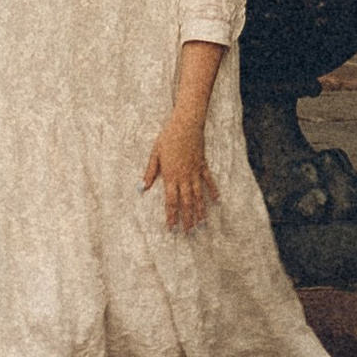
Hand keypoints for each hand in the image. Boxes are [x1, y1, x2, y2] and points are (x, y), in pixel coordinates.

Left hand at [143, 104, 213, 231]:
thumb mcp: (155, 154)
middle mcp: (184, 177)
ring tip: (201, 223)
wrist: (186, 123)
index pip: (171, 201)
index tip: (172, 228)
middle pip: (186, 202)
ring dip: (200, 210)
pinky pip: (209, 181)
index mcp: (170, 176)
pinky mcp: (203, 164)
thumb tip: (141, 187)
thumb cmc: (168, 137)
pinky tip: (216, 200)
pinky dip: (212, 191)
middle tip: (189, 232)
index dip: (172, 215)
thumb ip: (150, 172)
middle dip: (187, 218)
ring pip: (198, 195)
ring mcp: (195, 172)